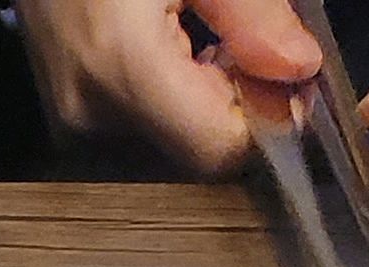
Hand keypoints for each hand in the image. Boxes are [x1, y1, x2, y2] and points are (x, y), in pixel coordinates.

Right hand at [17, 0, 323, 176]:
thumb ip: (252, 14)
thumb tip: (300, 69)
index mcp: (122, 66)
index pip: (218, 147)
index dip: (264, 118)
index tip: (285, 76)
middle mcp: (91, 112)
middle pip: (196, 152)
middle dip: (236, 105)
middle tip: (242, 42)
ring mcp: (73, 123)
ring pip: (173, 145)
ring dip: (205, 102)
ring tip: (201, 38)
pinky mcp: (68, 120)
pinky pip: (142, 132)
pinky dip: (172, 100)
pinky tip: (172, 49)